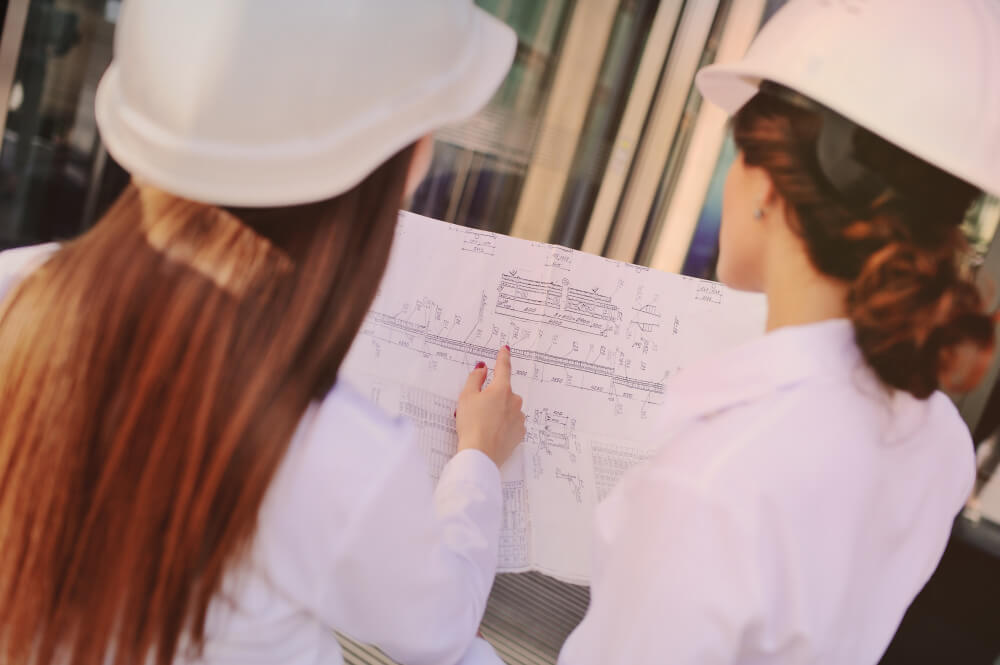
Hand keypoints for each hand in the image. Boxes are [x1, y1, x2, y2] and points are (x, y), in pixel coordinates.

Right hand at [456, 346, 525, 467]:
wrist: (480, 453)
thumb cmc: (471, 424)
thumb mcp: (466, 397)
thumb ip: (475, 379)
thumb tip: (483, 369)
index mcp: (502, 389)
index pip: (503, 368)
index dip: (503, 357)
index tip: (505, 350)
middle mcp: (514, 401)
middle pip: (503, 392)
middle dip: (492, 396)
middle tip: (477, 408)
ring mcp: (519, 418)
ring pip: (508, 408)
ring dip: (498, 411)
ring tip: (483, 424)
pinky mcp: (520, 433)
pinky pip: (512, 423)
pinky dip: (503, 425)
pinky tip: (492, 432)